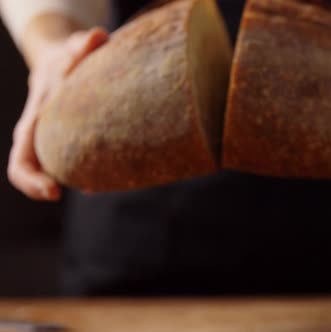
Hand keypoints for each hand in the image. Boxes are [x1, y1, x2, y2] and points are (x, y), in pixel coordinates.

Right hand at [8, 25, 107, 199]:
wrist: (57, 62)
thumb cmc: (66, 58)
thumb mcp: (71, 49)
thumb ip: (82, 46)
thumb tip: (97, 37)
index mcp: (34, 121)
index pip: (22, 159)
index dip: (32, 179)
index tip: (54, 191)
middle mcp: (38, 136)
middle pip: (32, 172)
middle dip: (47, 188)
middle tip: (87, 190)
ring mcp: (51, 142)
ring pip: (56, 171)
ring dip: (76, 180)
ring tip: (101, 185)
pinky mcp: (67, 144)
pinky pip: (73, 165)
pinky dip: (88, 173)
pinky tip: (110, 175)